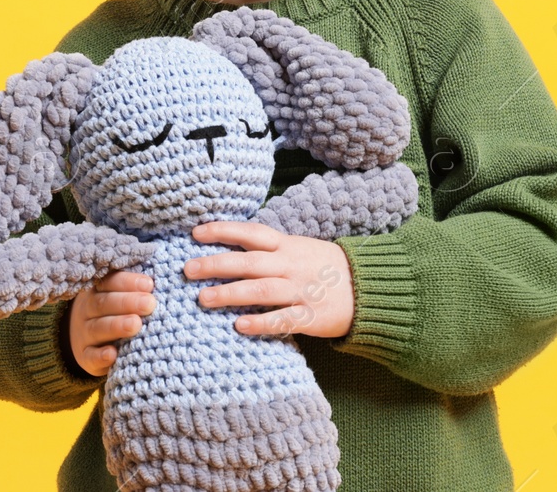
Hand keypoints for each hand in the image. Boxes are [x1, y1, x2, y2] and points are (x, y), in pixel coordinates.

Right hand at [65, 270, 154, 377]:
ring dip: (116, 325)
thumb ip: (143, 287)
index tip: (150, 284)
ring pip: (97, 328)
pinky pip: (90, 356)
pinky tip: (112, 354)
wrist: (89, 339)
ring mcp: (85, 334)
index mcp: (99, 289)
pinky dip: (100, 356)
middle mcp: (88, 309)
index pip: (110, 281)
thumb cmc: (119, 311)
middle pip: (103, 303)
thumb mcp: (126, 295)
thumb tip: (175, 273)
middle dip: (127, 302)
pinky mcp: (85, 357)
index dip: (128, 281)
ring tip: (136, 324)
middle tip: (150, 303)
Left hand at [185, 220, 354, 337]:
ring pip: (261, 290)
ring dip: (230, 293)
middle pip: (249, 263)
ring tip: (203, 298)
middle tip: (188, 270)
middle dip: (216, 265)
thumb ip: (269, 249)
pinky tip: (239, 326)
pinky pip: (283, 319)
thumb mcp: (299, 248)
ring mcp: (301, 290)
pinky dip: (261, 322)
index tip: (196, 233)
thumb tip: (229, 248)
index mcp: (287, 246)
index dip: (223, 231)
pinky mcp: (311, 316)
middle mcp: (291, 265)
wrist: (369, 287)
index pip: (251, 233)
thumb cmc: (326, 267)